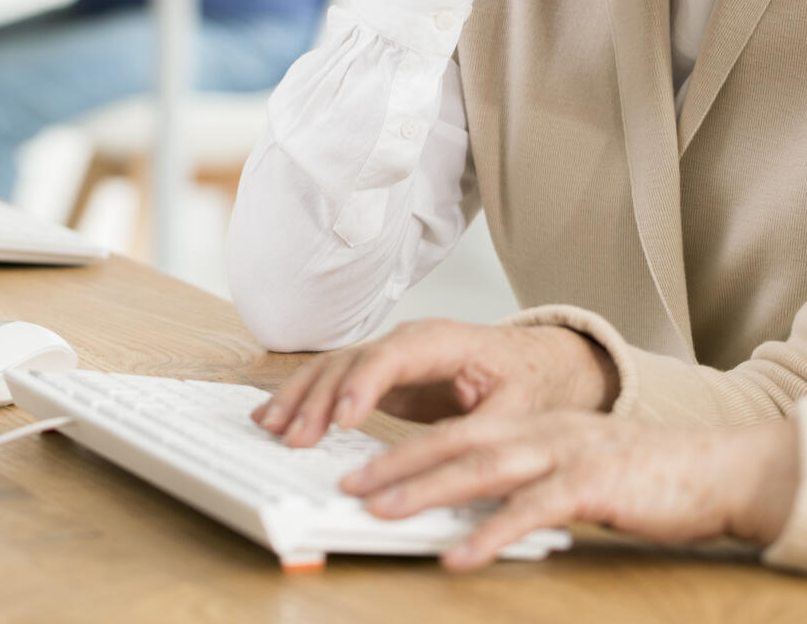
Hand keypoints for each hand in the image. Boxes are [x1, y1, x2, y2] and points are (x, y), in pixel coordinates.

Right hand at [251, 319, 618, 447]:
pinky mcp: (382, 377)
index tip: (343, 422)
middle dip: (319, 399)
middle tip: (295, 439)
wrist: (534, 364)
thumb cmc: (529, 382)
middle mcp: (409, 341)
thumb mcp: (519, 411)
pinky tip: (274, 416)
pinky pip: (335, 381)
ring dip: (300, 397)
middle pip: (353, 361)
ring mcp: (391, 356)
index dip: (364, 385)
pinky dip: (304, 397)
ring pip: (334, 367)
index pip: (393, 355)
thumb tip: (451, 466)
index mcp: (444, 342)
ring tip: (271, 428)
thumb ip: (486, 435)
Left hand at [340, 411, 800, 569]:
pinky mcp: (592, 485)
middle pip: (456, 444)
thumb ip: (530, 481)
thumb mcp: (578, 468)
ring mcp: (567, 454)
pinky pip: (530, 511)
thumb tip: (474, 510)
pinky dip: (490, 534)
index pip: (457, 432)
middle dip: (397, 465)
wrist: (718, 471)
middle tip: (350, 486)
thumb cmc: (649, 477)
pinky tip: (459, 556)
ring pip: (482, 470)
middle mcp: (544, 431)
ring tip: (383, 513)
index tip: (361, 468)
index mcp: (537, 425)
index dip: (405, 448)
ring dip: (427, 492)